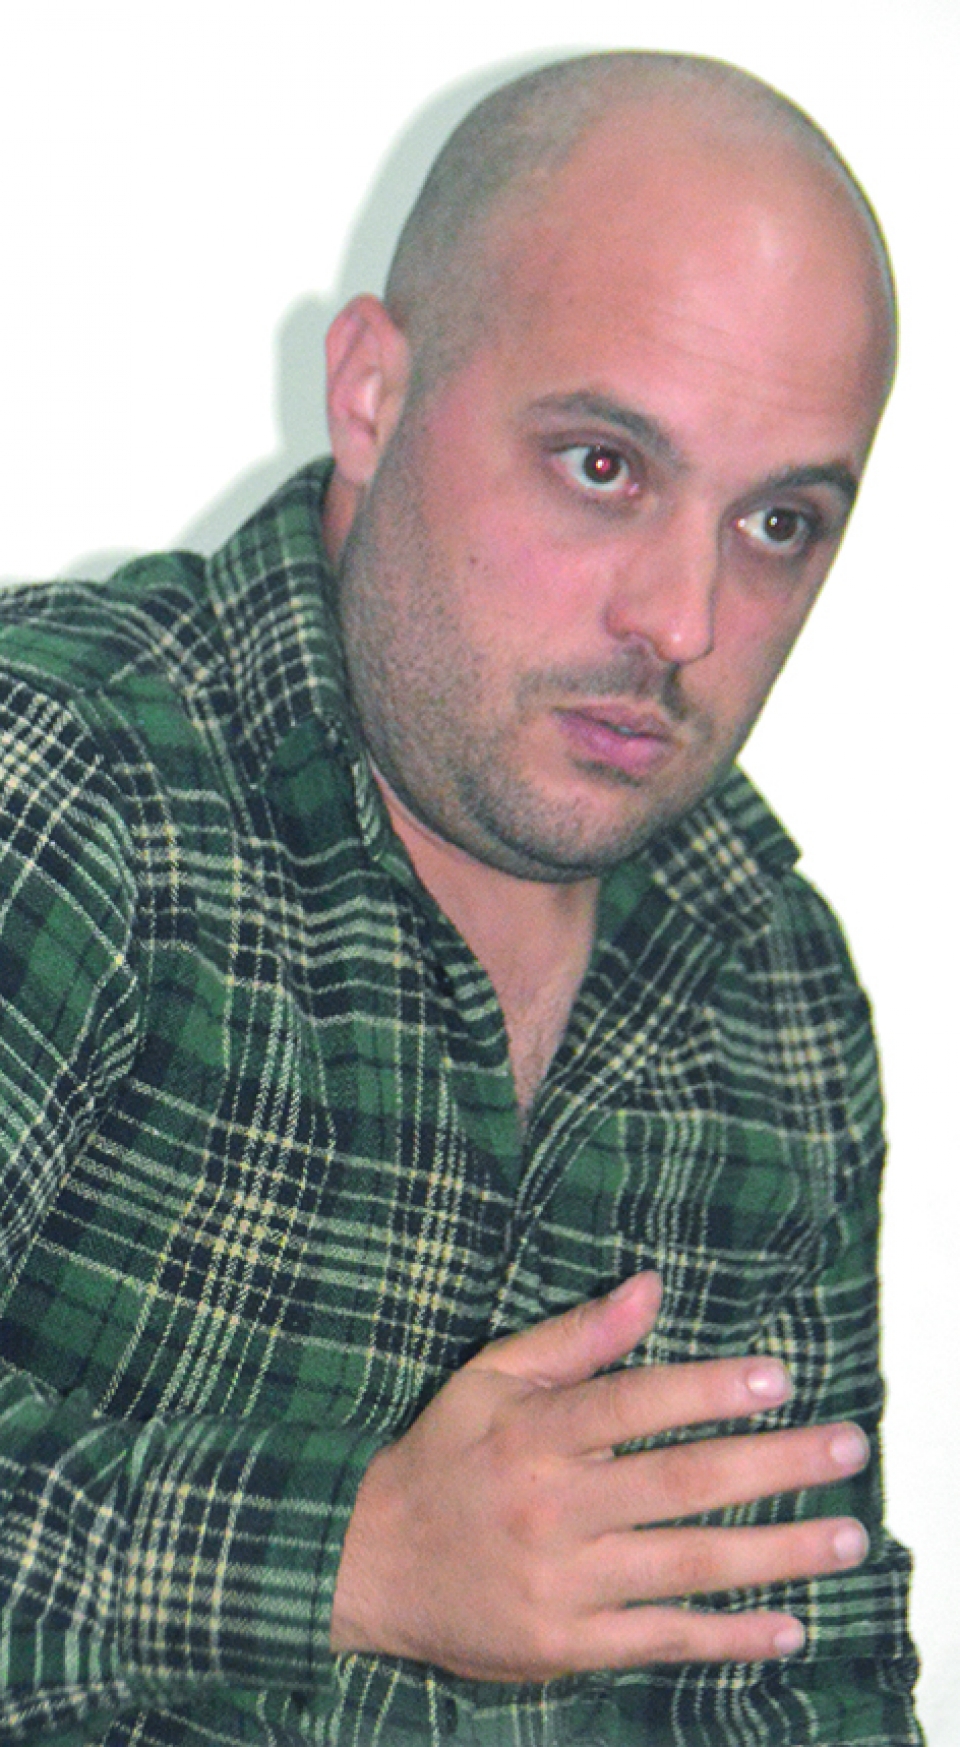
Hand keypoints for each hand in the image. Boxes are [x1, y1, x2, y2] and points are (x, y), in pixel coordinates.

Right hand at [329, 1273, 869, 1680]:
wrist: (369, 1564)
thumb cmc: (441, 1457)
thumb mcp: (490, 1379)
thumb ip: (574, 1338)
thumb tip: (650, 1287)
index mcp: (534, 1436)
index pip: (635, 1405)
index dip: (708, 1389)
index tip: (779, 1378)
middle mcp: (553, 1509)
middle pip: (680, 1485)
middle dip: (773, 1466)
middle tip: (847, 1448)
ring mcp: (563, 1584)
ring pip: (687, 1565)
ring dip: (777, 1553)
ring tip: (848, 1537)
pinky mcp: (567, 1644)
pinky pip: (662, 1641)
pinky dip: (729, 1638)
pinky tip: (789, 1626)